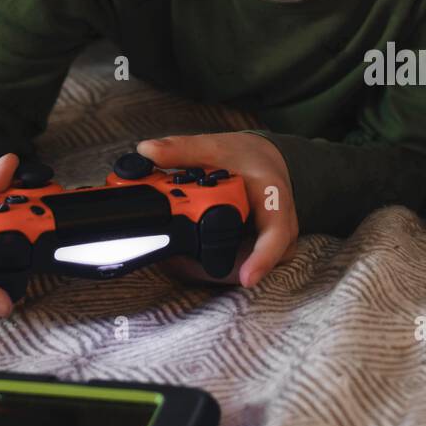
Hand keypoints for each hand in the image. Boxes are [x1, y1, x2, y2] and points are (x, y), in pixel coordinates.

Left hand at [136, 132, 298, 288]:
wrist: (268, 164)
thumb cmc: (247, 158)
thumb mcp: (217, 147)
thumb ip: (182, 150)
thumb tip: (146, 151)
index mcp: (274, 201)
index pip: (276, 235)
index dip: (262, 258)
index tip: (246, 277)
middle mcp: (278, 232)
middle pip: (247, 262)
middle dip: (207, 266)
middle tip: (173, 260)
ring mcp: (268, 249)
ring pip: (234, 270)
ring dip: (201, 267)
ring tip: (174, 254)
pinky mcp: (254, 256)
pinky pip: (229, 268)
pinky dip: (203, 263)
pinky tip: (183, 254)